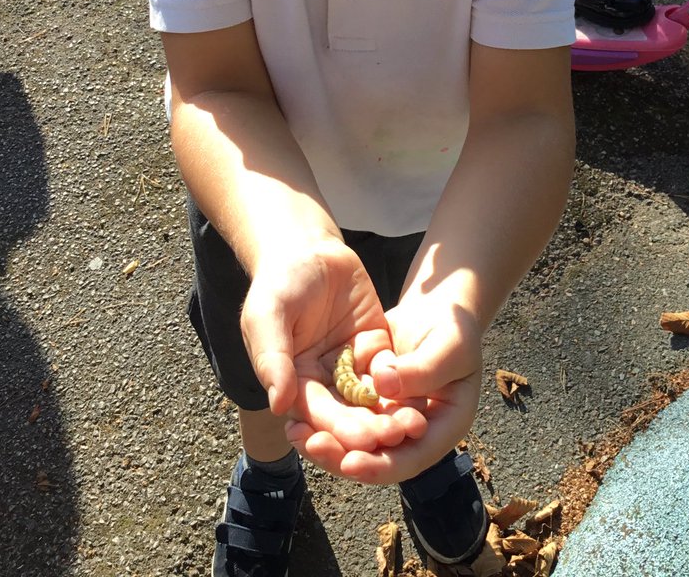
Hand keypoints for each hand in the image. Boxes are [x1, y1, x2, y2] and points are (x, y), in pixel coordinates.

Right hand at [241, 237, 426, 453]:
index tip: (361, 441)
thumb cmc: (279, 281)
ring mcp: (350, 365)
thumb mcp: (267, 315)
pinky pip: (390, 369)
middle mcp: (322, 381)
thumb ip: (273, 358)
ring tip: (413, 425)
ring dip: (390, 414)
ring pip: (372, 398)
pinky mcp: (374, 346)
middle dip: (369, 427)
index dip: (337, 429)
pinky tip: (421, 397)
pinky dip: (404, 385)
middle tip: (394, 436)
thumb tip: (279, 405)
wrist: (308, 247)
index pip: (315, 414)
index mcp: (293, 381)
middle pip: (347, 413)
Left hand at [285, 296, 482, 483]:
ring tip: (295, 432)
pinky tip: (295, 413)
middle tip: (312, 444)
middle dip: (342, 455)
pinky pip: (346, 413)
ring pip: (357, 440)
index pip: (412, 457)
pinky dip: (323, 416)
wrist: (440, 309)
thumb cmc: (456, 326)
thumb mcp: (449, 344)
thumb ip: (422, 368)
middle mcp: (415, 432)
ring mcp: (390, 417)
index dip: (380, 465)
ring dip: (327, 440)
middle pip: (378, 456)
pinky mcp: (371, 400)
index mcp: (444, 427)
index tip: (350, 463)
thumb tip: (383, 386)